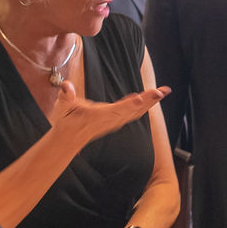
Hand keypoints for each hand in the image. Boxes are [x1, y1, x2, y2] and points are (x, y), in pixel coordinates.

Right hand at [53, 80, 167, 149]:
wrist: (66, 141)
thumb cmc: (65, 122)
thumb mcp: (62, 107)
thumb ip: (66, 95)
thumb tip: (66, 86)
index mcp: (99, 116)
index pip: (118, 109)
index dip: (132, 103)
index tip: (144, 96)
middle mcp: (109, 120)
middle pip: (133, 110)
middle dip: (149, 101)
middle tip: (164, 91)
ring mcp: (112, 122)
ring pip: (135, 112)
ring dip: (149, 102)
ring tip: (162, 92)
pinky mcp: (112, 121)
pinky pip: (130, 113)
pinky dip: (140, 105)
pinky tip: (143, 98)